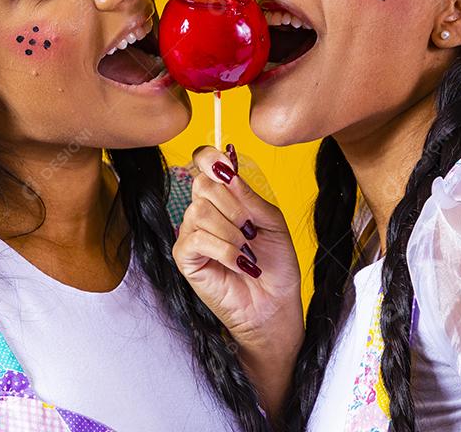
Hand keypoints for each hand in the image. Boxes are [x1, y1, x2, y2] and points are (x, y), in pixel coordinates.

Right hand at [172, 145, 303, 390]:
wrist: (275, 304)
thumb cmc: (275, 265)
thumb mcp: (272, 222)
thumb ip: (249, 196)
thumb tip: (227, 171)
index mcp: (223, 197)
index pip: (203, 162)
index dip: (210, 158)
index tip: (226, 167)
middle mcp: (203, 211)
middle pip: (202, 184)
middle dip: (234, 206)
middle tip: (251, 230)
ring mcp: (191, 233)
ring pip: (200, 211)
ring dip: (231, 233)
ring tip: (247, 252)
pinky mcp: (185, 258)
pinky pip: (196, 239)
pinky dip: (224, 251)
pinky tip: (239, 264)